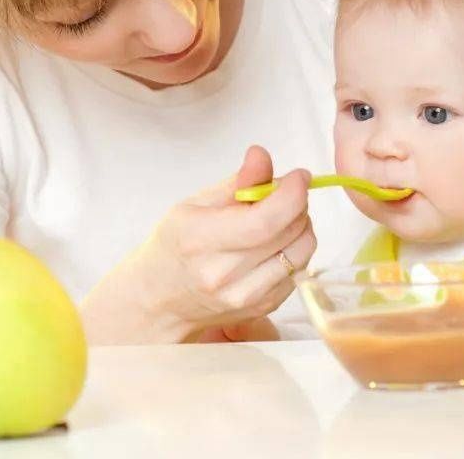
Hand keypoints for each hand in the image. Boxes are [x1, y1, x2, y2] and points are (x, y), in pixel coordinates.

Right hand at [81, 146, 315, 343]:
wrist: (161, 299)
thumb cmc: (175, 245)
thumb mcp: (196, 204)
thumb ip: (237, 181)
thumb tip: (262, 155)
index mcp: (202, 240)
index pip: (264, 221)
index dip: (291, 194)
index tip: (298, 176)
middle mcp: (225, 274)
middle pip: (289, 233)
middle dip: (297, 204)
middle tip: (285, 193)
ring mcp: (247, 296)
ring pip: (302, 252)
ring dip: (300, 227)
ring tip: (278, 219)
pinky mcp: (264, 307)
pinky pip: (298, 270)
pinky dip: (294, 250)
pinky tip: (273, 244)